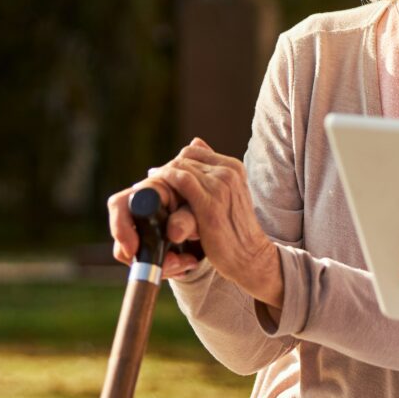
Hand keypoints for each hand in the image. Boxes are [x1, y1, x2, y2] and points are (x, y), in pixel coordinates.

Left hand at [107, 139, 281, 303]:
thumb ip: (214, 169)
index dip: (175, 162)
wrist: (251, 256)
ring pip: (179, 167)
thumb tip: (195, 141)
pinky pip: (180, 181)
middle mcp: (228, 172)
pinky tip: (153, 191)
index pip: (194, 151)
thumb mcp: (230, 192)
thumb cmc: (235, 228)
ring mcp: (220, 186)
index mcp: (233, 167)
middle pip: (184, 159)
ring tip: (148, 188)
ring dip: (160, 176)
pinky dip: (163, 181)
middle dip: (165, 170)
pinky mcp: (209, 204)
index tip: (162, 176)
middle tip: (151, 183)